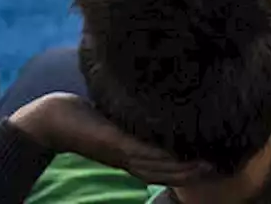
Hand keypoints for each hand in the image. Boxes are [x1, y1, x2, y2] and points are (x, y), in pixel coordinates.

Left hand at [10, 93, 214, 185]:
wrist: (52, 120)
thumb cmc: (83, 115)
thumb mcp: (116, 116)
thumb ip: (134, 114)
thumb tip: (153, 96)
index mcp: (131, 155)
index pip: (165, 169)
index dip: (188, 169)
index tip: (212, 161)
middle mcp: (128, 159)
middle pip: (166, 174)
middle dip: (192, 173)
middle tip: (218, 167)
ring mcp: (121, 152)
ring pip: (158, 166)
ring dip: (182, 168)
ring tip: (206, 163)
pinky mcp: (113, 142)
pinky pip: (141, 151)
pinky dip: (161, 154)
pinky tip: (178, 151)